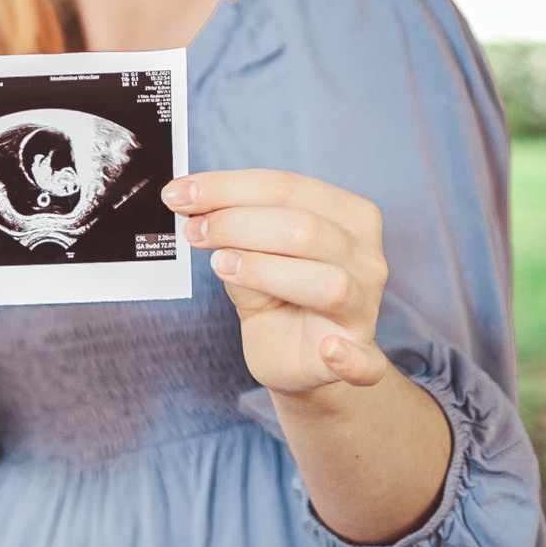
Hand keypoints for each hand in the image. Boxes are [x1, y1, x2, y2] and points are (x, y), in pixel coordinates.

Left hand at [166, 169, 390, 394]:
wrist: (294, 354)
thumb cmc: (276, 294)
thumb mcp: (251, 254)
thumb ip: (235, 232)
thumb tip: (194, 208)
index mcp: (347, 215)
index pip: (286, 187)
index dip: (227, 188)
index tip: (179, 195)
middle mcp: (365, 255)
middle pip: (303, 228)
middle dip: (236, 223)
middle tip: (193, 231)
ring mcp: (366, 306)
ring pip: (326, 281)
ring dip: (265, 271)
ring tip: (221, 267)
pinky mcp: (357, 354)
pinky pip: (363, 359)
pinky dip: (350, 359)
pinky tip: (331, 351)